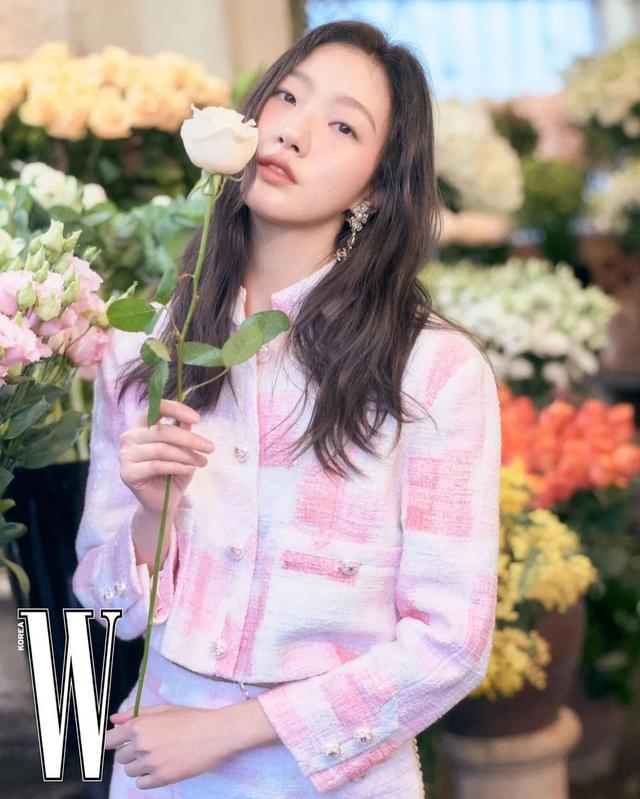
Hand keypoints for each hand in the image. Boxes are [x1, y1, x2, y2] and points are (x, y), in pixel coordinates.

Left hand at [105, 703, 237, 789]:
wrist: (216, 733)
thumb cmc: (191, 718)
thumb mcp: (163, 709)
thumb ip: (135, 713)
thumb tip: (114, 720)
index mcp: (139, 726)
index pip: (109, 740)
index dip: (112, 741)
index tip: (118, 743)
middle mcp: (141, 745)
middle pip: (119, 757)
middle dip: (130, 752)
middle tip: (150, 745)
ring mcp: (151, 764)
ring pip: (129, 771)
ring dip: (139, 765)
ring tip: (158, 755)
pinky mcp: (161, 779)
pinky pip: (140, 784)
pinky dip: (147, 778)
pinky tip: (161, 766)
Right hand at [119, 398, 214, 518]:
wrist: (162, 501)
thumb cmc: (173, 471)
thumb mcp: (182, 449)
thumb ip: (182, 432)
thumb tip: (190, 420)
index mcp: (140, 426)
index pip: (154, 409)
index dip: (176, 410)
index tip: (197, 419)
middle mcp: (129, 437)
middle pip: (162, 431)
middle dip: (190, 439)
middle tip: (210, 447)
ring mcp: (125, 455)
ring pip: (162, 449)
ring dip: (187, 455)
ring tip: (202, 461)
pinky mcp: (127, 473)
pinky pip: (157, 465)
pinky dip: (177, 466)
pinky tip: (190, 469)